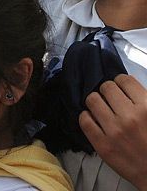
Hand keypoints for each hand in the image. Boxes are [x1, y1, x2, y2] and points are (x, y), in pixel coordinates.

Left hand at [80, 74, 146, 189]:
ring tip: (101, 108)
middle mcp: (130, 117)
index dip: (120, 82)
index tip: (120, 88)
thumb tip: (126, 84)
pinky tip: (94, 120)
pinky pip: (84, 119)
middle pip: (106, 87)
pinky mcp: (102, 144)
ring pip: (92, 99)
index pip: (123, 80)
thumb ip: (142, 99)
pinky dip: (87, 117)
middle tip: (110, 99)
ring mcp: (114, 131)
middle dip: (107, 91)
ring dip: (95, 102)